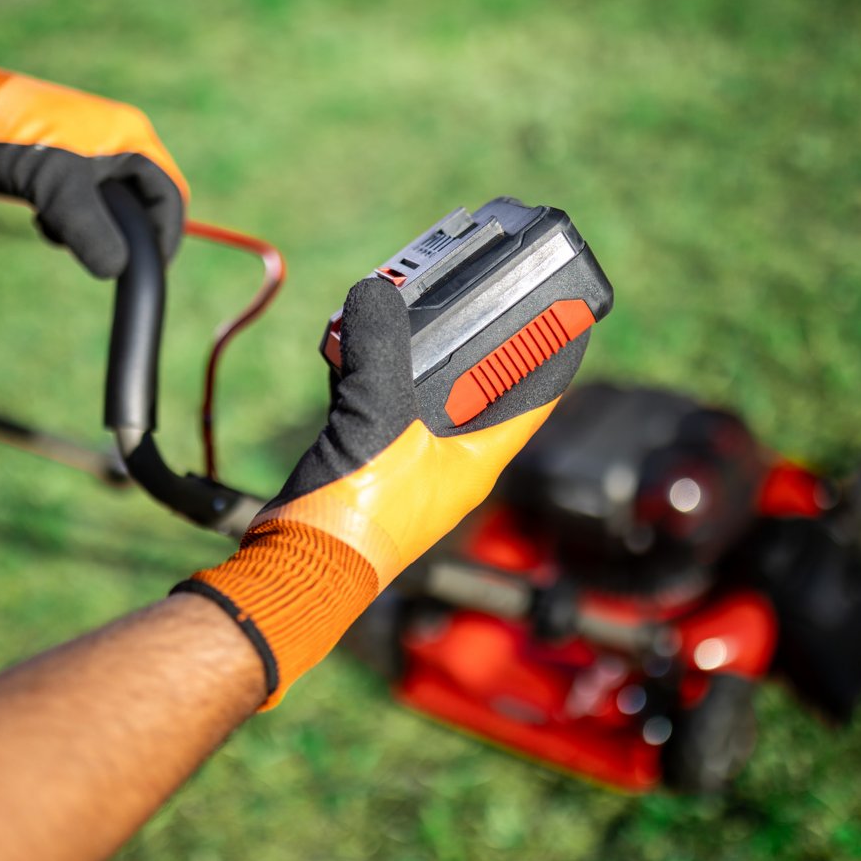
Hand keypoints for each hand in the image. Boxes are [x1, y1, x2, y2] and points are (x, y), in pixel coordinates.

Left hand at [0, 45, 187, 275]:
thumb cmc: (16, 141)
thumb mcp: (59, 193)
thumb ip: (92, 234)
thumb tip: (115, 270)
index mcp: (132, 138)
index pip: (170, 195)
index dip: (165, 235)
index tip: (151, 268)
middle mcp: (119, 137)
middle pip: (140, 201)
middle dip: (119, 232)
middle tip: (99, 255)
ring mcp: (91, 144)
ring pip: (109, 202)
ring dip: (90, 225)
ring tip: (56, 229)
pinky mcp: (65, 153)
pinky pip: (84, 194)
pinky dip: (70, 213)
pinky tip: (43, 217)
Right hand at [179, 277, 565, 704]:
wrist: (297, 565)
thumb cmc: (354, 514)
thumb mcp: (376, 419)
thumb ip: (377, 352)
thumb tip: (374, 295)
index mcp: (474, 463)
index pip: (532, 405)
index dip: (551, 360)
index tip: (564, 320)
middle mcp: (449, 467)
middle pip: (478, 396)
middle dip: (474, 349)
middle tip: (471, 304)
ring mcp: (410, 471)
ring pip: (425, 403)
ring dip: (417, 362)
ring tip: (406, 316)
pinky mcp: (370, 470)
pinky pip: (382, 412)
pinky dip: (374, 379)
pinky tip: (352, 352)